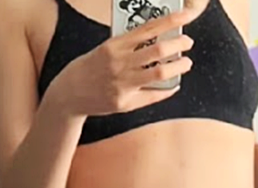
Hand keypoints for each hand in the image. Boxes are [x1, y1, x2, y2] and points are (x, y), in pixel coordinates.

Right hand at [56, 9, 195, 116]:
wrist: (69, 93)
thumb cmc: (91, 69)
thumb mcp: (107, 49)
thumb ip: (130, 46)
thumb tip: (157, 44)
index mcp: (115, 44)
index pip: (148, 27)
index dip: (171, 20)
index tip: (187, 15)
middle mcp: (120, 62)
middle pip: (157, 50)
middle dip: (178, 43)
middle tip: (188, 41)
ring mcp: (123, 82)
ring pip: (159, 73)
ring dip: (177, 67)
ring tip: (186, 62)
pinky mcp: (124, 101)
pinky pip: (152, 94)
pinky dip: (167, 89)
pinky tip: (174, 85)